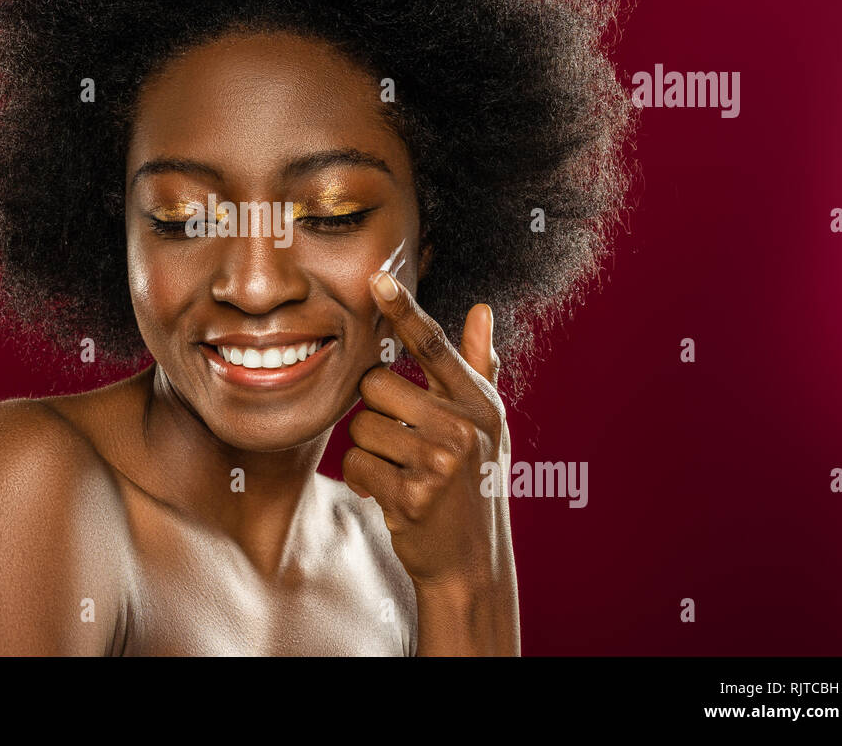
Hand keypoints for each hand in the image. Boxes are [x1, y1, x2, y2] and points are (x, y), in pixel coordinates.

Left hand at [341, 265, 513, 593]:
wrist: (471, 563)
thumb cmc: (473, 485)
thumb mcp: (486, 426)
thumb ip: (479, 367)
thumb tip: (481, 309)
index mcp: (478, 402)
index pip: (432, 345)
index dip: (403, 309)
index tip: (377, 278)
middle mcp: (464, 426)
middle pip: (375, 384)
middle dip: (376, 412)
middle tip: (403, 443)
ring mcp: (440, 462)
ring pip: (360, 425)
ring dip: (368, 450)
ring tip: (401, 472)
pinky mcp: (412, 495)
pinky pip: (355, 464)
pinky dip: (363, 481)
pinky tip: (391, 495)